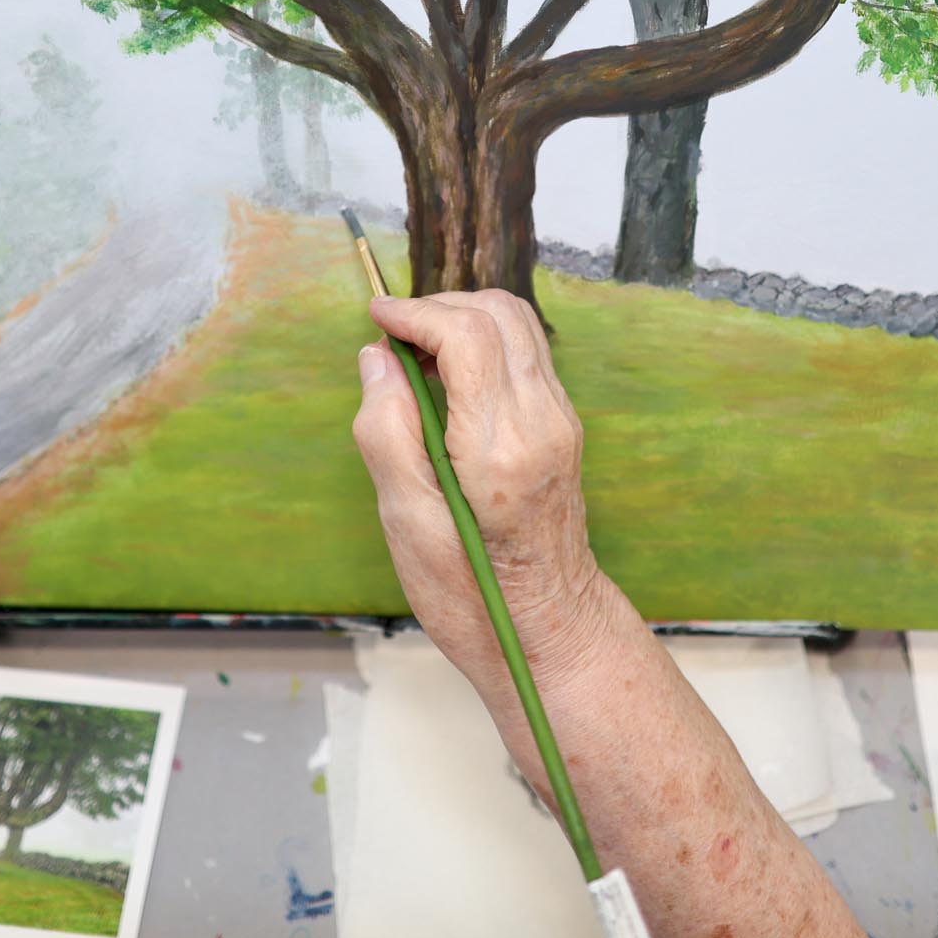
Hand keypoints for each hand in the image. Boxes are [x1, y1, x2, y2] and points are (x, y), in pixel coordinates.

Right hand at [351, 291, 617, 696]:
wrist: (546, 630)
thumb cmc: (469, 594)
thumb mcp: (406, 524)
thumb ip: (387, 432)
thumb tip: (377, 358)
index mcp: (501, 448)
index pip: (468, 335)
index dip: (414, 313)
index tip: (375, 317)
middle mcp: (543, 423)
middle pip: (499, 314)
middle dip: (438, 307)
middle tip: (391, 336)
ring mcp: (561, 422)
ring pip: (518, 325)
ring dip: (462, 319)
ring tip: (414, 353)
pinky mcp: (562, 427)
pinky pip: (525, 354)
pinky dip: (482, 342)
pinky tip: (445, 377)